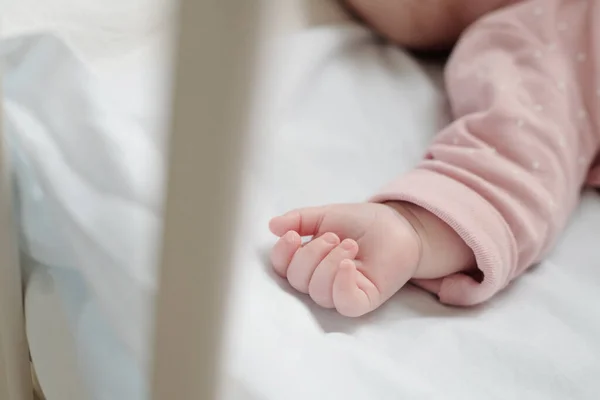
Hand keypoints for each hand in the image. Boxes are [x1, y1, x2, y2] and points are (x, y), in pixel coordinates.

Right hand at [269, 203, 422, 316]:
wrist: (398, 225)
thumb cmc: (362, 222)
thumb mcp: (325, 215)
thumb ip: (299, 220)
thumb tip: (272, 226)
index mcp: (308, 260)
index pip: (283, 267)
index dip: (283, 254)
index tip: (292, 235)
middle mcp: (321, 279)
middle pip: (297, 280)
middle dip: (311, 254)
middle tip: (334, 236)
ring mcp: (341, 292)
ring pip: (318, 292)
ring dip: (330, 264)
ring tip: (349, 244)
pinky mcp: (363, 300)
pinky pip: (343, 303)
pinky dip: (341, 284)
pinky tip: (349, 265)